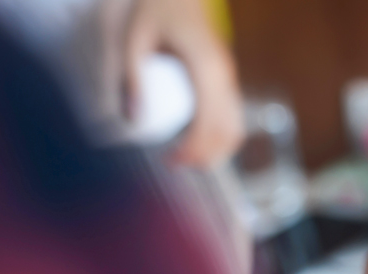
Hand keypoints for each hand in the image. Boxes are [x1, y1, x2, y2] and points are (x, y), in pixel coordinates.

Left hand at [123, 0, 243, 167]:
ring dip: (216, 150)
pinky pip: (233, 115)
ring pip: (235, 127)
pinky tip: (198, 141)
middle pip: (227, 131)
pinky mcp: (226, 77)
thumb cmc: (154, 9)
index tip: (170, 161)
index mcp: (206, 68)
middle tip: (174, 165)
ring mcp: (229, 77)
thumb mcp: (133, 40)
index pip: (208, 123)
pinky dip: (220, 135)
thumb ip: (132, 79)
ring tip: (187, 159)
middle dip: (204, 156)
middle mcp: (224, 75)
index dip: (192, 149)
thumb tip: (131, 121)